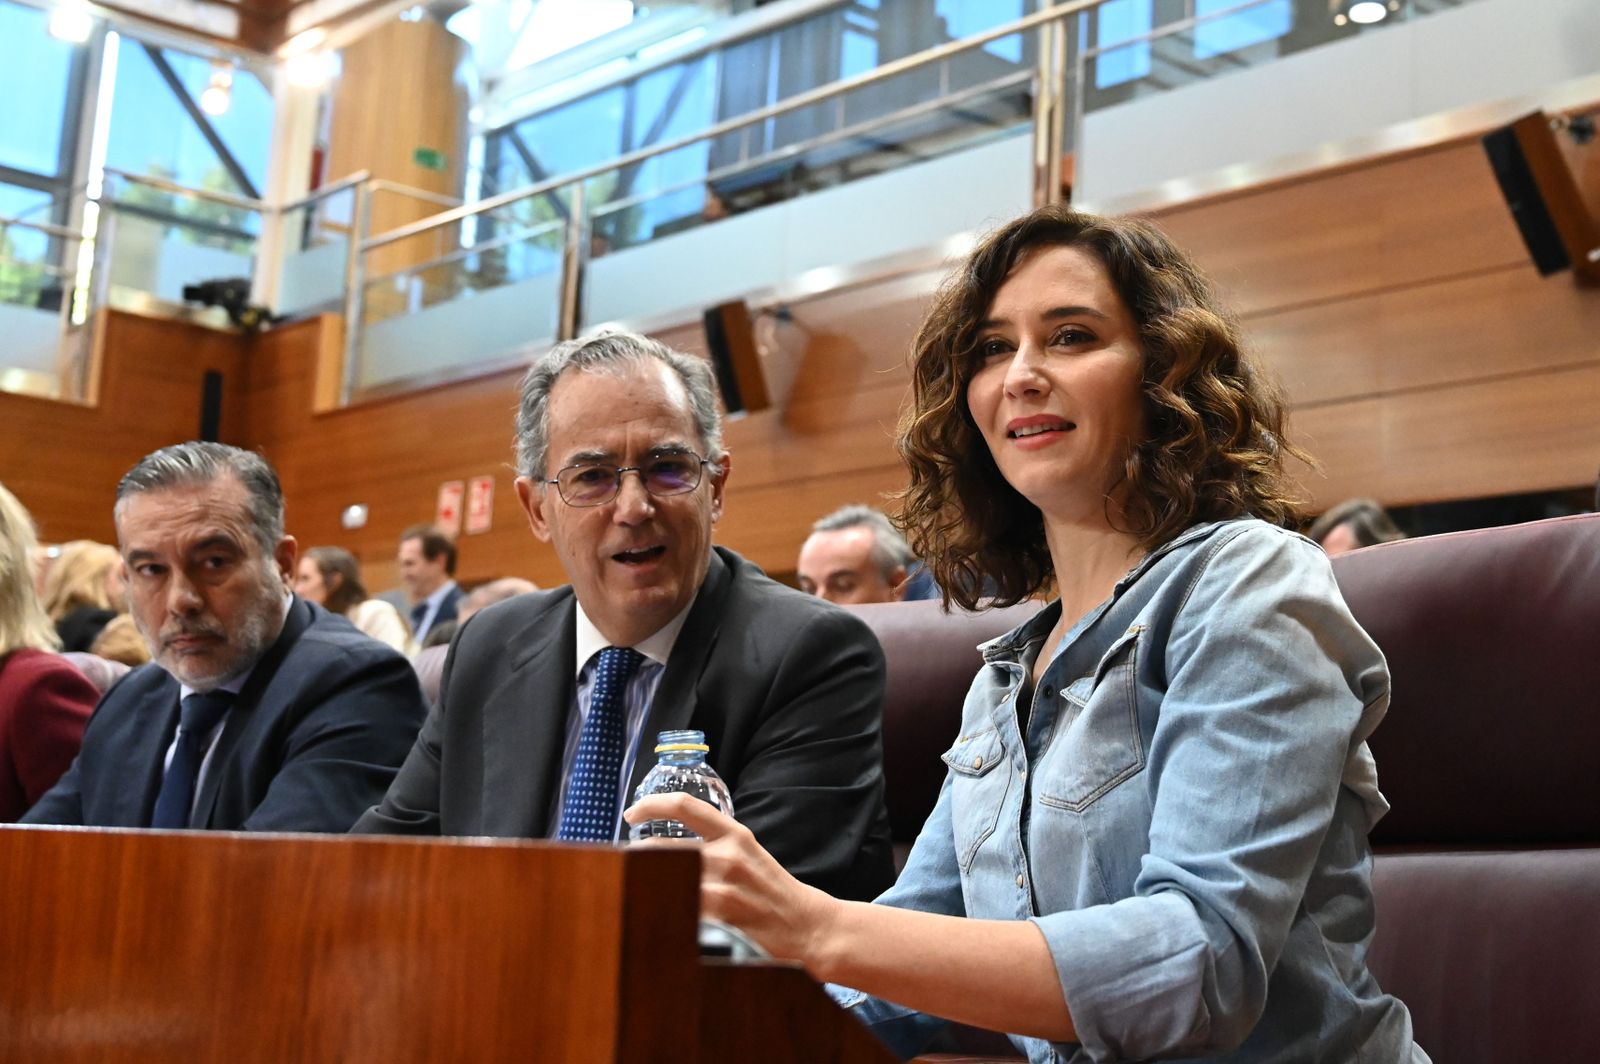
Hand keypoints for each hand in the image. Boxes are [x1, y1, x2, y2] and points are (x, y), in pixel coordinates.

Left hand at [624, 793, 838, 969]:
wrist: (807, 926)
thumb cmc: (772, 891)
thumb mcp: (748, 854)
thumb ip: (713, 845)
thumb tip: (667, 847)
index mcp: (734, 835)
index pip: (685, 806)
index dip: (651, 805)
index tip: (632, 813)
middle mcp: (727, 856)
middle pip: (663, 848)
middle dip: (637, 858)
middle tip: (624, 865)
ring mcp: (723, 888)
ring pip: (666, 880)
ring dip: (646, 886)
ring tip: (635, 892)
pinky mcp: (720, 918)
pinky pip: (678, 910)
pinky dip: (663, 911)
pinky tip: (657, 917)